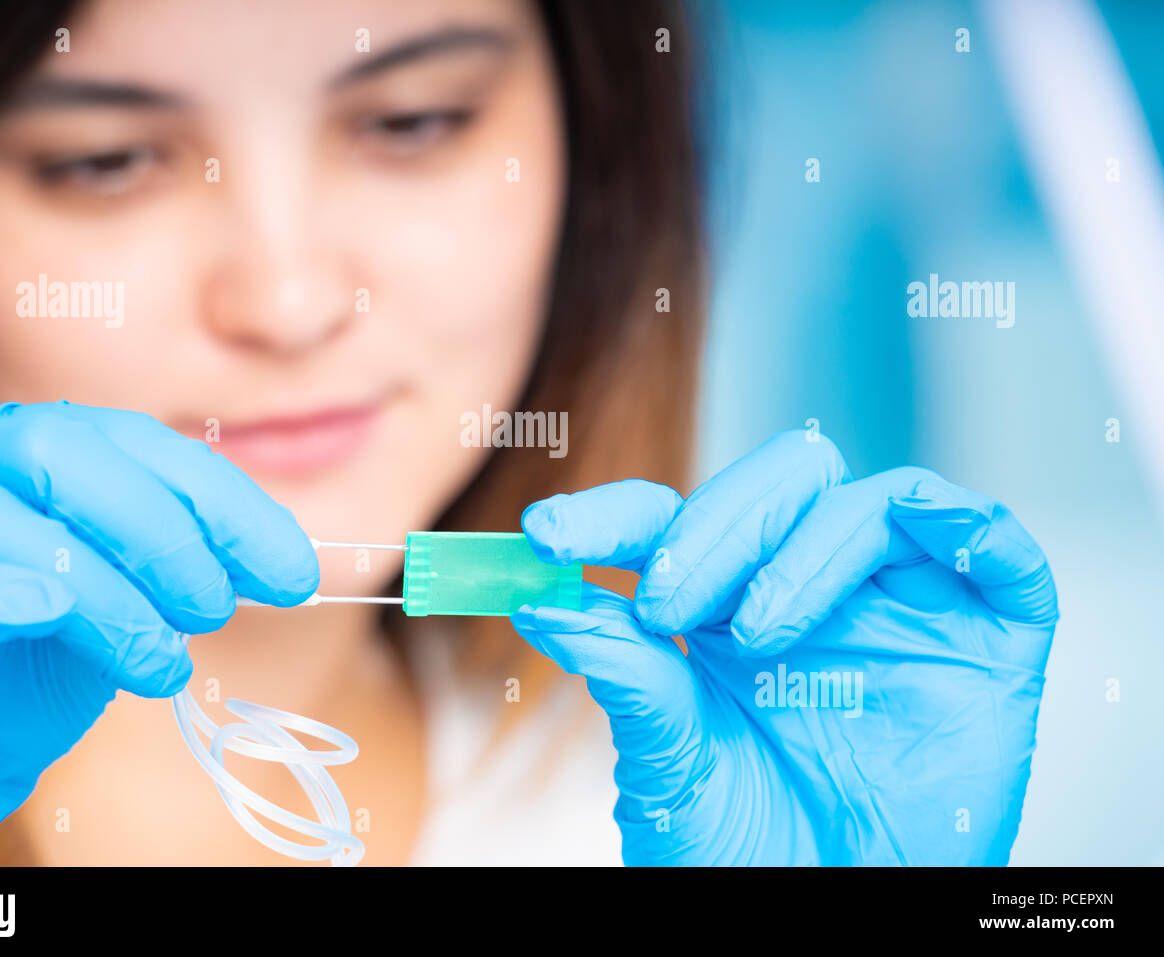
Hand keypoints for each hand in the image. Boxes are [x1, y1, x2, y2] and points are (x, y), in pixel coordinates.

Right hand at [0, 402, 317, 863]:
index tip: (294, 572)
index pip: (137, 444)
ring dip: (93, 588)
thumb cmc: (19, 672)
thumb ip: (174, 575)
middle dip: (159, 528)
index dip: (224, 502)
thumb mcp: (117, 613)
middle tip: (214, 608)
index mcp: (27, 448)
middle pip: (58, 448)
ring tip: (155, 660)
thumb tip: (280, 565)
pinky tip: (37, 614)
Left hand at [513, 430, 1057, 864]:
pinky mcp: (987, 644)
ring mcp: (902, 610)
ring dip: (807, 547)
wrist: (834, 921)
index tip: (545, 536)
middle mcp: (815, 592)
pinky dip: (968, 523)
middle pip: (781, 485)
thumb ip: (625, 675)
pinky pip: (998, 550)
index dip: (610, 515)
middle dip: (715, 526)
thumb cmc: (746, 856)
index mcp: (727, 609)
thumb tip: (544, 603)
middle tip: (662, 600)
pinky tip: (922, 528)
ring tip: (758, 633)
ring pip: (872, 504)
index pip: (672, 524)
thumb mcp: (670, 765)